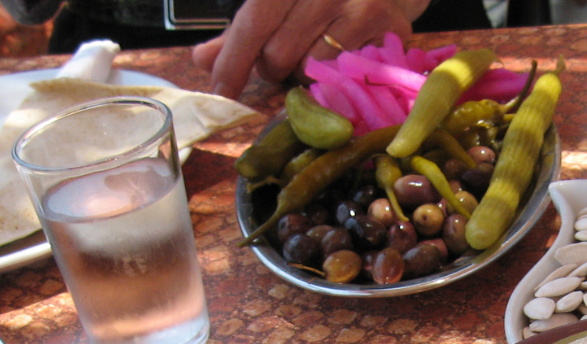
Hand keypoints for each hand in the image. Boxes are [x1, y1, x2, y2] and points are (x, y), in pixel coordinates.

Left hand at [192, 0, 428, 98]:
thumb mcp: (280, 1)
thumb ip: (242, 30)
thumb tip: (202, 60)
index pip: (253, 22)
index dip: (233, 61)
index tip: (220, 91)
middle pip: (278, 55)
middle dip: (273, 66)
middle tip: (286, 53)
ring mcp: (356, 5)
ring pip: (309, 70)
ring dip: (305, 72)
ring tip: (318, 50)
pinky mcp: (384, 27)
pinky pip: (341, 76)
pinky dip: (335, 75)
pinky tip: (342, 55)